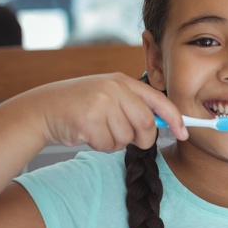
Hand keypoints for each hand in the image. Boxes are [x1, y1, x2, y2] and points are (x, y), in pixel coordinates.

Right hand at [19, 73, 187, 150]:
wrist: (42, 109)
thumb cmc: (81, 106)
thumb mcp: (109, 96)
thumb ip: (135, 106)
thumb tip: (168, 125)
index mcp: (123, 81)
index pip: (159, 101)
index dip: (176, 119)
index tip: (185, 133)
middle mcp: (114, 88)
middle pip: (146, 124)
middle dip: (143, 139)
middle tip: (131, 140)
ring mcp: (101, 102)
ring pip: (127, 138)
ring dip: (116, 142)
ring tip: (99, 130)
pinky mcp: (88, 120)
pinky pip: (109, 144)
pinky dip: (101, 146)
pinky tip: (87, 134)